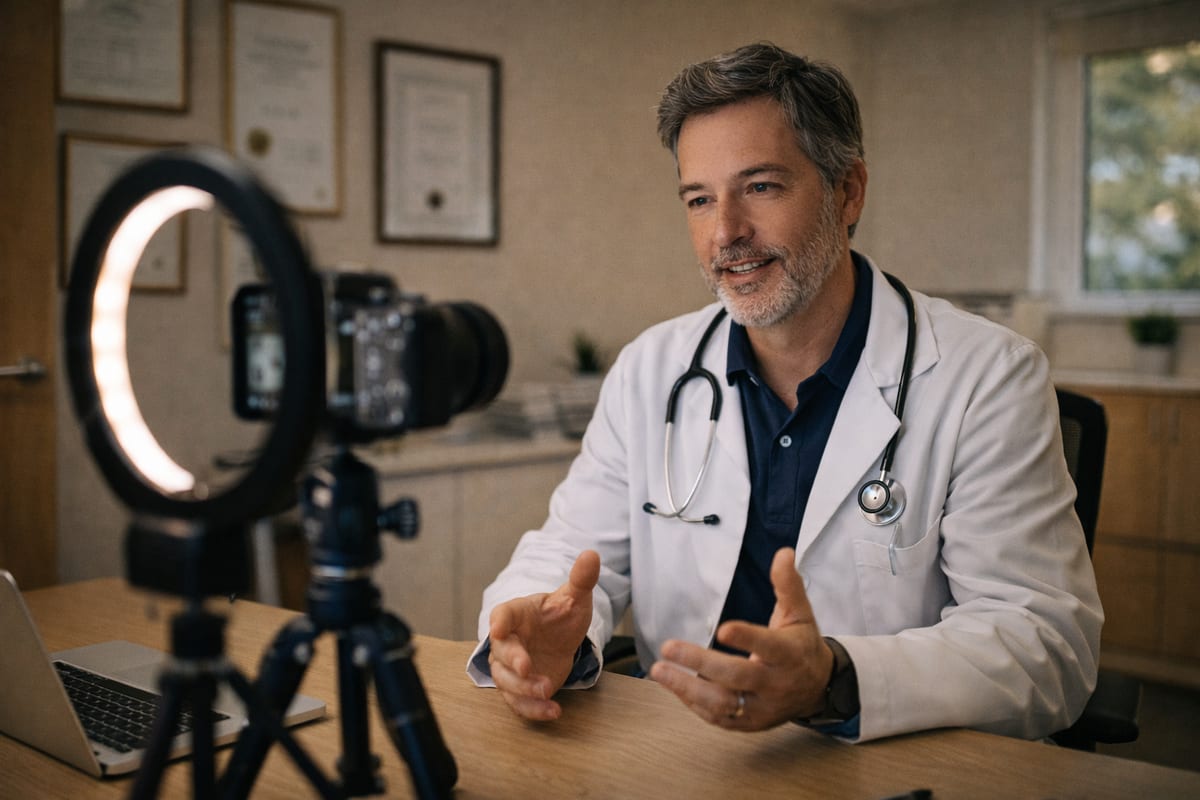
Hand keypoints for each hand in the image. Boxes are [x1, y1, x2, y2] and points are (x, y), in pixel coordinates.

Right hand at [487, 550, 599, 720]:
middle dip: (512, 661)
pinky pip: (519, 702)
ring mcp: (511, 668)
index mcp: (516, 614)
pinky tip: (554, 711)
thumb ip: (581, 579)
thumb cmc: (559, 615)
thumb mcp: (574, 597)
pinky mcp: (520, 689)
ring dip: (524, 689)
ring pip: (506, 682)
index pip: (503, 614)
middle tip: (527, 667)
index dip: (499, 621)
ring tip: (547, 690)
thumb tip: (592, 555)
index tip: (497, 627)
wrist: (559, 638)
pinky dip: (534, 709)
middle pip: (500, 653)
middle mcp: (507, 641)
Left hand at [649, 547, 833, 729]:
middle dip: (701, 662)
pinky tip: (673, 684)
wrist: (818, 689)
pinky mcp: (749, 723)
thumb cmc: (801, 645)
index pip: (768, 646)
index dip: (747, 638)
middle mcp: (776, 683)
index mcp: (789, 654)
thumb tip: (783, 552)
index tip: (722, 628)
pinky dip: (693, 703)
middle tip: (668, 647)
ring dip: (687, 688)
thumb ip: (788, 584)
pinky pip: (719, 718)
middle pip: (738, 676)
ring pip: (723, 703)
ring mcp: (762, 707)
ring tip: (658, 669)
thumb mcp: (800, 613)